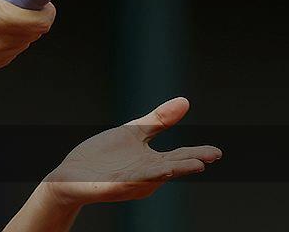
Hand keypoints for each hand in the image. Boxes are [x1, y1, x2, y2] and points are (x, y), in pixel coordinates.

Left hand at [43, 97, 220, 208]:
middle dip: (190, 163)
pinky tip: (156, 172)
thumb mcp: (133, 133)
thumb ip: (159, 120)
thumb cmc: (104, 157)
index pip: (180, 158)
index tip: (217, 152)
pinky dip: (143, 177)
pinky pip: (129, 181)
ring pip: (154, 176)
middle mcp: (146, 176)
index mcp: (152, 163)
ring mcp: (129, 182)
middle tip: (209, 158)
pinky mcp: (112, 186)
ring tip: (194, 165)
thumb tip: (185, 102)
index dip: (198, 154)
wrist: (71, 174)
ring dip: (172, 170)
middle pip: (172, 167)